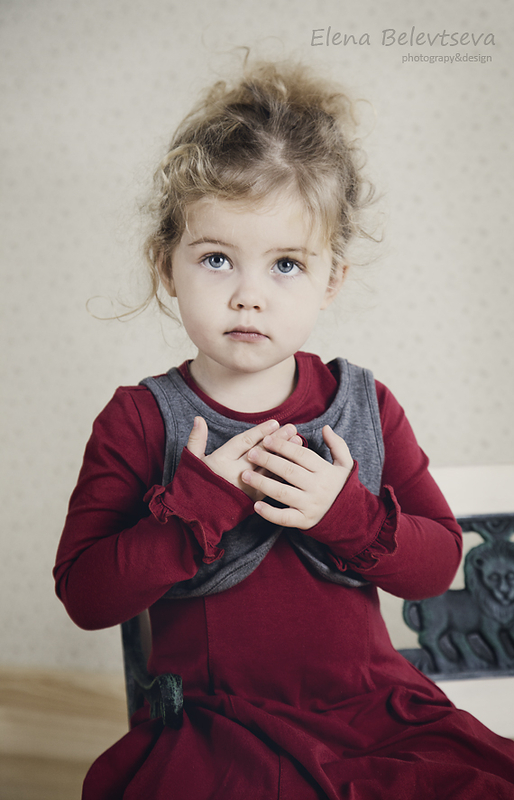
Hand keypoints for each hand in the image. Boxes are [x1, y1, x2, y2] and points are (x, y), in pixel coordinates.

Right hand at [186, 417, 302, 500]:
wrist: (196, 515)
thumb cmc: (193, 484)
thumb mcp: (192, 461)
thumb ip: (196, 439)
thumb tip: (198, 418)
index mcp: (220, 461)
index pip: (244, 443)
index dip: (260, 432)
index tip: (275, 422)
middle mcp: (235, 474)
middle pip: (260, 453)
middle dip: (277, 440)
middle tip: (292, 428)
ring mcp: (245, 487)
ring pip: (268, 468)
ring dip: (284, 454)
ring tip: (297, 441)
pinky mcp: (252, 498)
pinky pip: (270, 484)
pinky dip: (282, 472)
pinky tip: (294, 463)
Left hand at [241, 425, 352, 528]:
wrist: (349, 516)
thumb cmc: (340, 486)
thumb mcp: (345, 464)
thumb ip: (337, 445)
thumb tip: (325, 428)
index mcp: (325, 471)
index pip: (301, 455)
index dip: (283, 446)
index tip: (267, 439)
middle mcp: (317, 488)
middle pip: (289, 471)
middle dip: (268, 461)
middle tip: (251, 453)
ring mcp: (310, 505)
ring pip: (282, 493)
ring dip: (262, 483)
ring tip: (245, 475)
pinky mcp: (304, 521)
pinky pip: (284, 518)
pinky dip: (269, 513)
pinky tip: (256, 505)